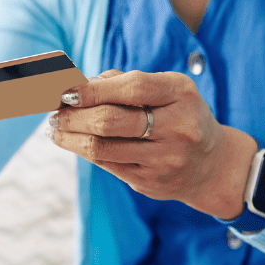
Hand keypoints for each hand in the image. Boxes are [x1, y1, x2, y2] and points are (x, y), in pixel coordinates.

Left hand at [48, 70, 257, 218]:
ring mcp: (165, 158)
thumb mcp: (166, 91)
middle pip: (110, 121)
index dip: (93, 90)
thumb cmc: (177, 116)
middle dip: (73, 116)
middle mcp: (177, 127)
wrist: (210, 166)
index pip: (132, 88)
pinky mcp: (150, 181)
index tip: (65, 91)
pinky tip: (72, 142)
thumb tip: (75, 84)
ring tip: (55, 129)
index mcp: (181, 94)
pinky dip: (83, 151)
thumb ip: (123, 83)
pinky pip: (107, 165)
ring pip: (102, 147)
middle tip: (53, 113)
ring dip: (70, 137)